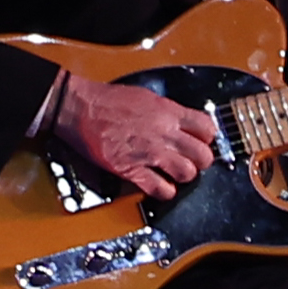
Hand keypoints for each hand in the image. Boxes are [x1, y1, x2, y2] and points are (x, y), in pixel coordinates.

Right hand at [52, 76, 218, 202]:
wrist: (80, 108)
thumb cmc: (108, 101)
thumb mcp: (148, 97)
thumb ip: (169, 111)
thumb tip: (182, 122)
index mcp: (169, 113)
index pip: (208, 128)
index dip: (207, 138)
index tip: (202, 141)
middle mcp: (164, 133)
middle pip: (203, 155)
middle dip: (201, 160)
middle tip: (193, 160)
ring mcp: (149, 153)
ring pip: (187, 173)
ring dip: (185, 175)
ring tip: (178, 173)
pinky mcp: (131, 169)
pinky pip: (159, 188)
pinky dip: (165, 191)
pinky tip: (163, 187)